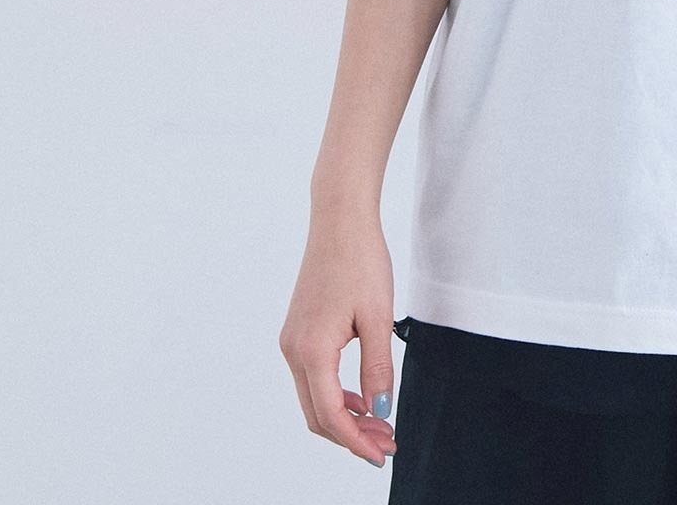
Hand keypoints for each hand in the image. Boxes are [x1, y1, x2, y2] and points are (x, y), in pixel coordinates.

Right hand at [279, 210, 399, 467]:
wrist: (339, 221)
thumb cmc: (361, 261)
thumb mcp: (378, 317)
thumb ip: (377, 368)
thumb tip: (379, 411)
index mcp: (312, 350)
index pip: (331, 415)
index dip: (356, 441)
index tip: (382, 455)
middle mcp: (293, 351)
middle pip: (316, 415)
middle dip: (350, 435)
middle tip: (385, 443)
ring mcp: (291, 341)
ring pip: (313, 398)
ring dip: (343, 416)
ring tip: (378, 423)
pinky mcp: (297, 331)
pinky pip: (312, 377)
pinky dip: (334, 394)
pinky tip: (360, 395)